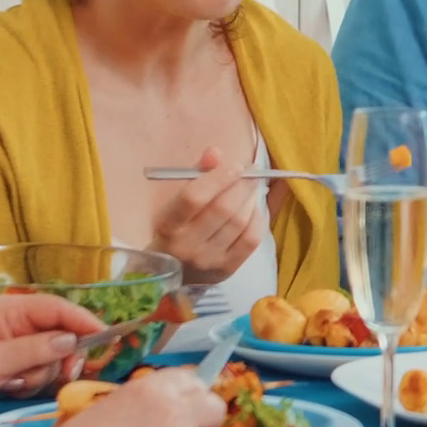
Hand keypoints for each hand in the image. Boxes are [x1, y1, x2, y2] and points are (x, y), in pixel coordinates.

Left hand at [0, 293, 103, 422]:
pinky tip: (10, 388)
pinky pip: (39, 372)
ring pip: (52, 357)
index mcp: (13, 310)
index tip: (106, 337)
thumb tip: (72, 340)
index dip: (84, 321)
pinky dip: (30, 383)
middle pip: (61, 333)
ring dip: (40, 374)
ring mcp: (16, 345)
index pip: (59, 308)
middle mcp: (18, 323)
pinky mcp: (13, 366)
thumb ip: (37, 349)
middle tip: (67, 374)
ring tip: (15, 383)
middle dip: (62, 355)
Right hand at [152, 146, 266, 284]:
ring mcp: (208, 261)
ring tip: (251, 188)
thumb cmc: (173, 230)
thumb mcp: (175, 203)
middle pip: (223, 209)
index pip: (194, 198)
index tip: (235, 166)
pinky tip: (255, 209)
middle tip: (251, 172)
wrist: (170, 274)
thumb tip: (216, 152)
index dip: (218, 178)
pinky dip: (258, 219)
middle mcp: (187, 246)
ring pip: (239, 223)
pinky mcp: (227, 270)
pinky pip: (251, 240)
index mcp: (168, 226)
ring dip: (251, 199)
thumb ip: (196, 175)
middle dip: (242, 185)